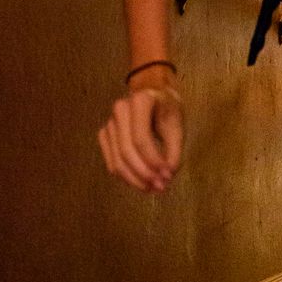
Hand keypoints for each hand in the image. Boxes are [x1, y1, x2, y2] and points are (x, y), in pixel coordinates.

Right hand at [98, 67, 183, 193]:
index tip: (167, 176)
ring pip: (117, 160)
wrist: (152, 93)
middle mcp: (120, 110)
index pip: (141, 138)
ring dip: (135, 179)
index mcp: (140, 101)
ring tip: (152, 188)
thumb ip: (174, 150)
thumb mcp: (176, 124)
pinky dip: (126, 176)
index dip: (153, 160)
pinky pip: (112, 162)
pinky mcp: (105, 134)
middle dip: (144, 173)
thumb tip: (167, 176)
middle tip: (160, 187)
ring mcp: (109, 122)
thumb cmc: (166, 108)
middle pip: (127, 151)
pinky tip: (141, 181)